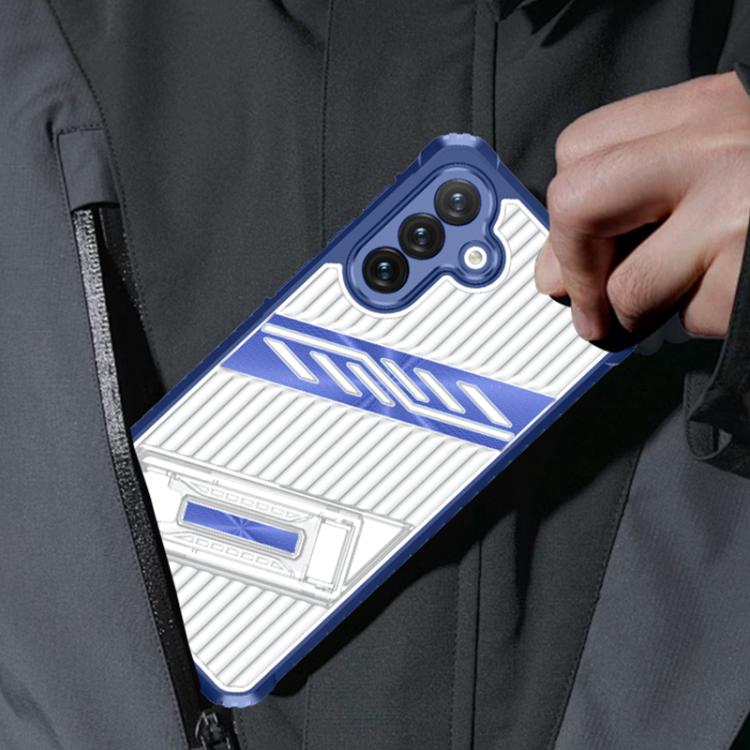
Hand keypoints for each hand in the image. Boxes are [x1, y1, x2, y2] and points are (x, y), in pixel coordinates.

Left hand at [534, 71, 749, 341]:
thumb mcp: (722, 156)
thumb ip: (639, 193)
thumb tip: (555, 270)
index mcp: (703, 108)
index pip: (581, 148)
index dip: (564, 213)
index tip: (573, 252)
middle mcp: (717, 146)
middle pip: (577, 202)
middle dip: (573, 267)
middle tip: (589, 304)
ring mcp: (739, 210)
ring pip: (628, 284)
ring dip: (636, 315)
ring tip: (672, 304)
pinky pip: (692, 317)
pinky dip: (703, 321)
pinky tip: (736, 294)